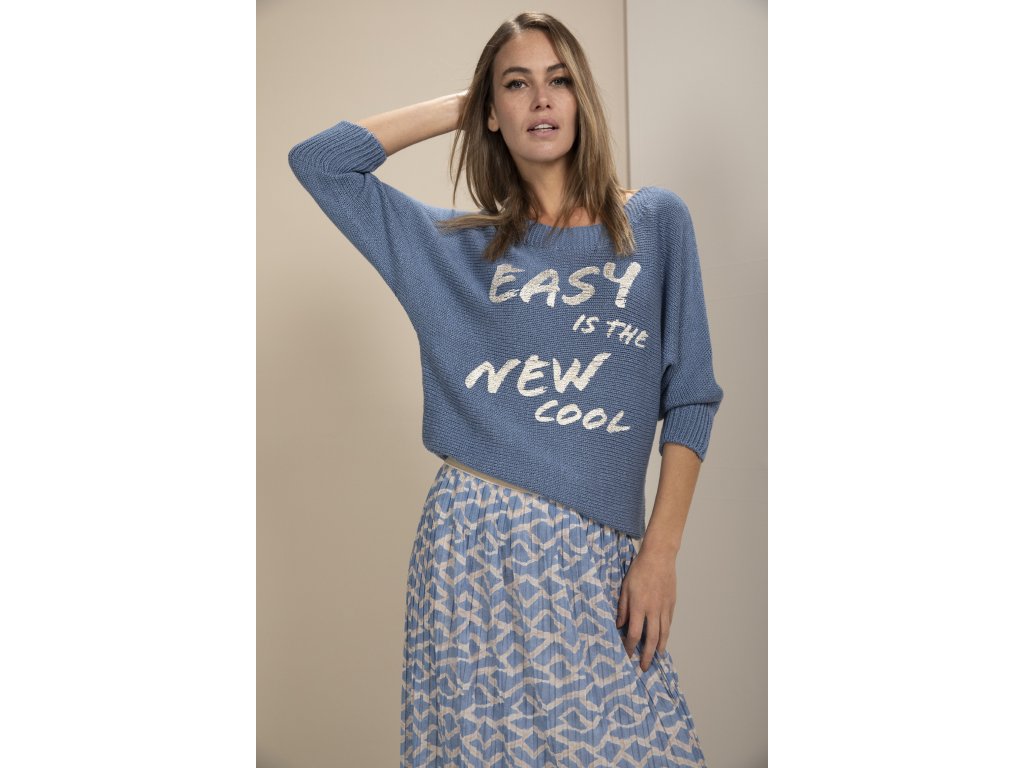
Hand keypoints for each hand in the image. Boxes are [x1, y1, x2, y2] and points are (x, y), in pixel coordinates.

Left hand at [616, 547, 676, 672]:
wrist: (659, 557)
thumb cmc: (639, 570)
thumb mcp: (625, 588)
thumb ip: (622, 608)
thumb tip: (619, 626)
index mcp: (638, 606)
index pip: (634, 633)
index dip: (630, 647)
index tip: (627, 655)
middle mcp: (653, 610)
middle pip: (651, 639)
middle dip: (646, 655)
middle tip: (644, 667)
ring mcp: (664, 608)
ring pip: (663, 633)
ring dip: (659, 648)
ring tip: (656, 658)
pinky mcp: (671, 604)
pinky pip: (668, 624)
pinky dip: (666, 635)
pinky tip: (662, 640)